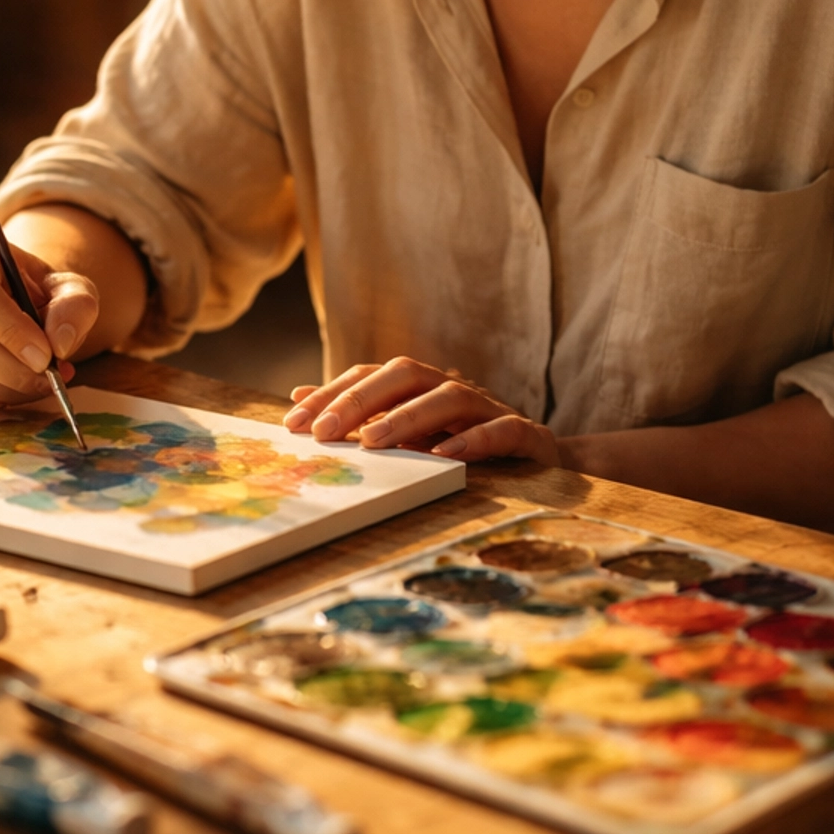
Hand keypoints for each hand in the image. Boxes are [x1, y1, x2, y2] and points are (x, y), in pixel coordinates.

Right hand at [0, 234, 98, 405]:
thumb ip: (75, 306)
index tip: (46, 356)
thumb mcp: (68, 287)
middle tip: (51, 378)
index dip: (10, 330)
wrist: (13, 302)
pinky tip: (18, 386)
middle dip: (15, 370)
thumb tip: (59, 343)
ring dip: (9, 388)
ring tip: (42, 383)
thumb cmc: (38, 292)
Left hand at [283, 357, 560, 463]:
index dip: (332, 393)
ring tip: (373, 441)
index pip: (370, 376)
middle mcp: (452, 388)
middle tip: (323, 431)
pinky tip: (444, 455)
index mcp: (421, 386)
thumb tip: (299, 397)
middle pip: (405, 374)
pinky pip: (501, 430)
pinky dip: (473, 439)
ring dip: (408, 416)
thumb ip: (358, 415)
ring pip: (449, 397)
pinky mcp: (525, 434)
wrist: (539, 459)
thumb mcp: (406, 432)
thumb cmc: (462, 442)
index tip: (294, 420)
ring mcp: (490, 408)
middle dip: (360, 400)